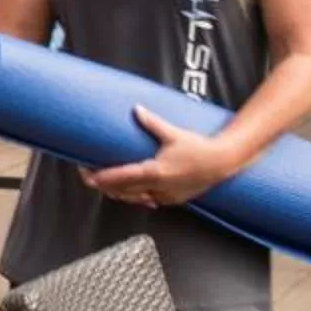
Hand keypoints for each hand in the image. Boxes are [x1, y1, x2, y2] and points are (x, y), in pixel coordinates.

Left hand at [82, 107, 230, 208]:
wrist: (222, 163)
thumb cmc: (199, 149)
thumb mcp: (173, 134)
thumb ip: (152, 123)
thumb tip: (137, 109)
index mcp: (155, 172)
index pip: (121, 178)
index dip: (102, 178)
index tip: (88, 175)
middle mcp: (158, 187)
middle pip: (122, 191)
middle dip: (104, 185)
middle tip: (89, 177)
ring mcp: (164, 196)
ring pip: (133, 199)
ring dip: (117, 193)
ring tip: (104, 184)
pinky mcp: (171, 200)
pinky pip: (147, 200)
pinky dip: (134, 197)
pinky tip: (128, 192)